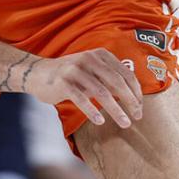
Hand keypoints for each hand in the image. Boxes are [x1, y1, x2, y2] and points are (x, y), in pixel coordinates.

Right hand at [22, 48, 142, 128]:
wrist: (39, 73)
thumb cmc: (71, 75)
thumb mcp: (91, 69)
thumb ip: (109, 77)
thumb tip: (134, 96)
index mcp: (100, 55)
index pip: (126, 73)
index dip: (136, 91)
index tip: (140, 107)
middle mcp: (89, 59)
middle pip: (117, 82)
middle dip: (130, 101)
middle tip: (137, 117)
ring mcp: (75, 70)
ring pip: (101, 92)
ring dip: (116, 110)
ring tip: (125, 123)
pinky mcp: (63, 83)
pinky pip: (81, 99)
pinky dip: (92, 111)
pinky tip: (100, 121)